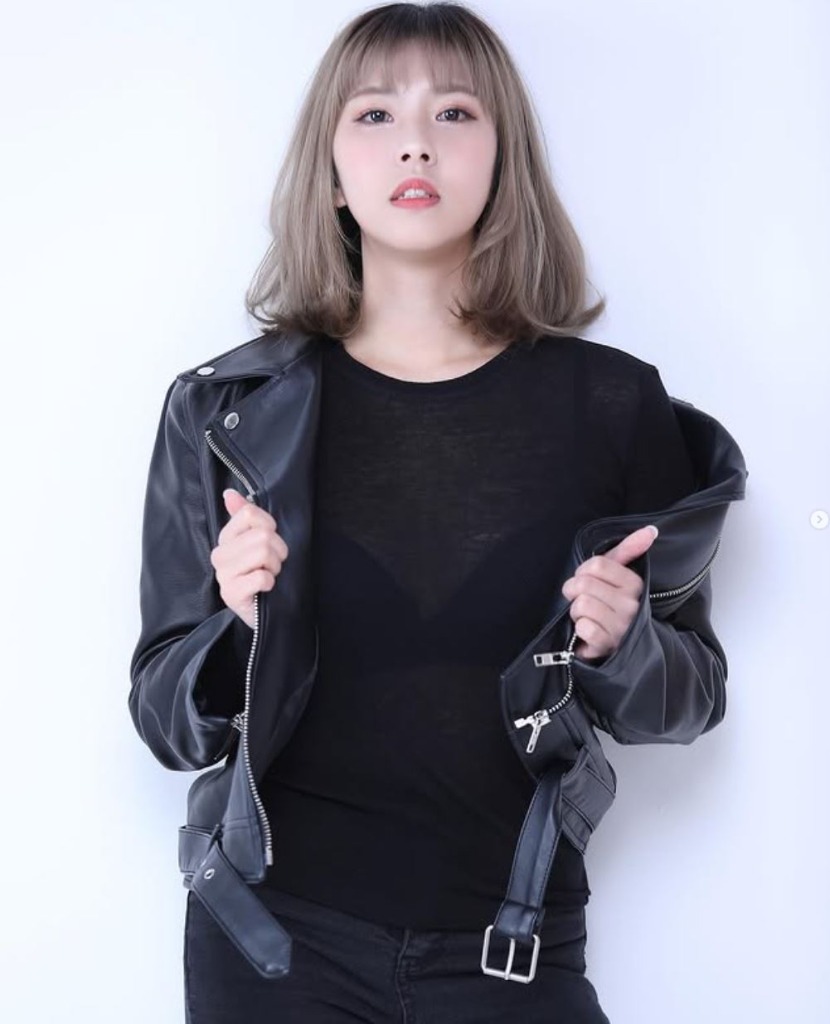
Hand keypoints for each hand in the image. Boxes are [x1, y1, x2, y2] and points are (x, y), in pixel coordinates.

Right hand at [209, 489, 289, 629]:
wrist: (265, 612)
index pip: (249, 513)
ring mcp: (223, 575)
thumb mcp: (258, 542)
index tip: (270, 541)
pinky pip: (261, 577)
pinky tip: (265, 590)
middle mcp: (220, 555)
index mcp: (226, 538)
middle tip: (273, 565)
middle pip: (262, 535)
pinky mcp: (231, 594)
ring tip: (269, 576)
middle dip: (278, 551)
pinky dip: (270, 583)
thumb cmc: (263, 573)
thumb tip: (229, 493)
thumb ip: (244, 515)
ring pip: (263, 553)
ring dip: (275, 567)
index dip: (269, 526)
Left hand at [561, 525, 658, 661]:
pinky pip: (583, 628)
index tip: (587, 581)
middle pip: (583, 584)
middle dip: (575, 592)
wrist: (623, 646)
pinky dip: (580, 630)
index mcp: (634, 584)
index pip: (596, 565)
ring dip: (577, 612)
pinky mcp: (609, 645)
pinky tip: (589, 632)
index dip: (583, 572)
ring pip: (581, 605)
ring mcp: (621, 626)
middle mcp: (632, 604)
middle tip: (584, 600)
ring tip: (588, 617)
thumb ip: (628, 550)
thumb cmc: (613, 604)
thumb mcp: (619, 575)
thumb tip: (650, 530)